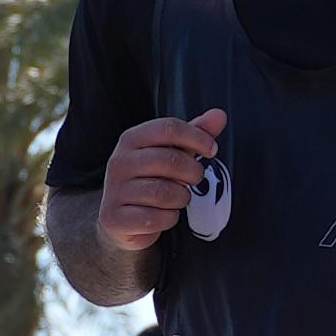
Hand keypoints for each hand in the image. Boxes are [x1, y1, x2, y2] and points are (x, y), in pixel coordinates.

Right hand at [96, 107, 228, 259]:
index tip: (212, 150)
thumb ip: (196, 134)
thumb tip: (219, 115)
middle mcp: (119, 162)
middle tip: (194, 179)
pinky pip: (156, 218)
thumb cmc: (153, 180)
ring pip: (165, 193)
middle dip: (193, 172)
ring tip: (176, 198)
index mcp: (131, 139)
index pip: (169, 128)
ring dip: (181, 198)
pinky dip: (168, 219)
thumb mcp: (173, 153)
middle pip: (170, 160)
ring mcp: (115, 191)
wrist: (122, 219)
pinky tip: (162, 215)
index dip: (197, 137)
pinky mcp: (115, 218)